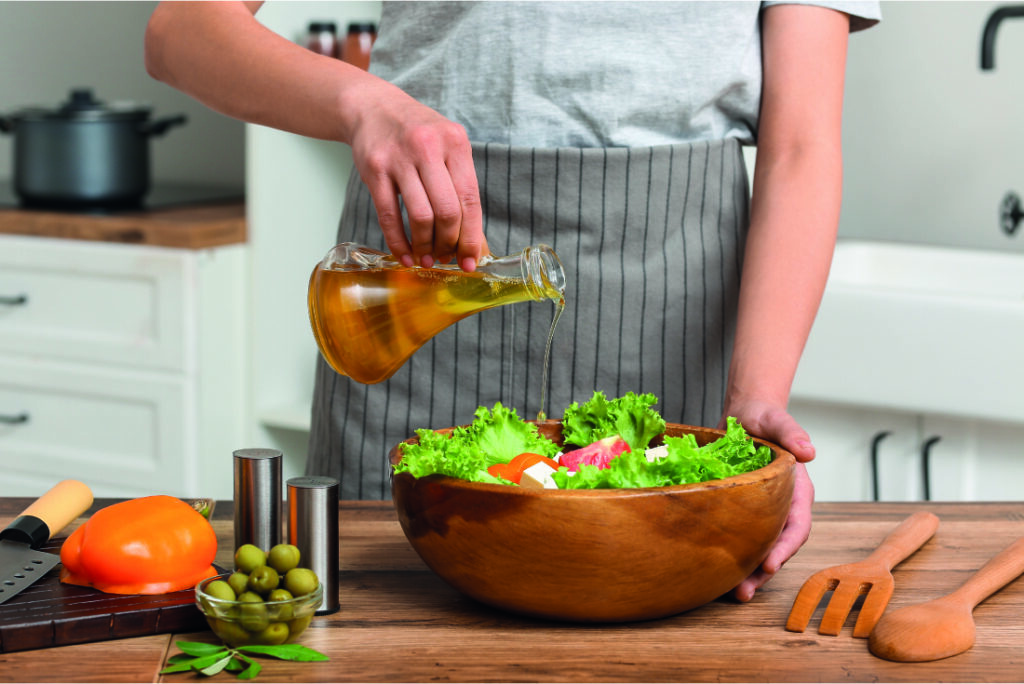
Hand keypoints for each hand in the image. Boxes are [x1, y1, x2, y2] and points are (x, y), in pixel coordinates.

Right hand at [345, 79, 486, 270]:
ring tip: (427, 258)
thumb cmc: (417, 133)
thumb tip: (472, 238)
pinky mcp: (375, 169)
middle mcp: (429, 148)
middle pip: (447, 211)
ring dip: (425, 246)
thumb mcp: (446, 145)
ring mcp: (400, 158)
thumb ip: (459, 183)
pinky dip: (399, 243)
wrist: (373, 107)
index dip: (472, 236)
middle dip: (449, 243)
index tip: (470, 261)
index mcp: (456, 143)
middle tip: (446, 258)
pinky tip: (405, 255)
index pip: (470, 199)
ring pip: (420, 216)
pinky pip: (389, 216)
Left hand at [718, 399, 815, 601]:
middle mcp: (782, 507)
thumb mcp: (776, 420)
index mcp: (797, 491)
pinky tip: (713, 571)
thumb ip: (792, 432)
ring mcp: (762, 512)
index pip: (797, 525)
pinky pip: (739, 538)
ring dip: (747, 572)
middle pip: (777, 546)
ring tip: (730, 593)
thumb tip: (809, 451)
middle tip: (743, 592)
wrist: (745, 416)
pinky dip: (730, 555)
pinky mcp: (741, 513)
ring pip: (758, 548)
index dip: (785, 547)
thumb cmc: (764, 418)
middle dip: (762, 572)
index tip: (769, 564)